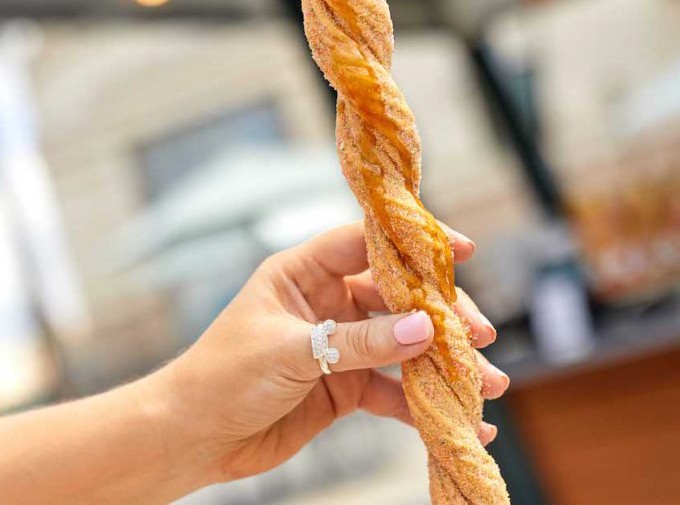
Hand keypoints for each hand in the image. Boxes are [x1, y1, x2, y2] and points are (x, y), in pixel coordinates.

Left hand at [150, 221, 508, 483]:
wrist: (193, 437)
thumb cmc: (223, 377)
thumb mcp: (290, 351)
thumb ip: (358, 343)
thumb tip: (423, 329)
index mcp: (302, 273)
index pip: (365, 242)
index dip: (412, 242)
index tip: (463, 250)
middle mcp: (324, 303)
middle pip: (396, 296)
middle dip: (441, 314)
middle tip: (481, 334)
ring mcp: (337, 346)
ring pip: (402, 345)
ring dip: (442, 363)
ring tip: (486, 382)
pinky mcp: (342, 388)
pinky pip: (391, 391)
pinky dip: (422, 405)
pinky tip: (456, 421)